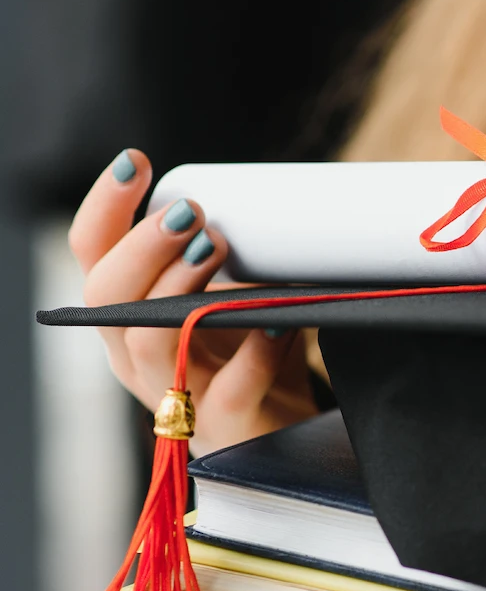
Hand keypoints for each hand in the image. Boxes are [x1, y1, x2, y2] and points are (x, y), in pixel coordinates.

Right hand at [69, 150, 318, 454]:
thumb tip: (247, 198)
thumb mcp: (229, 296)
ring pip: (151, 343)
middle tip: (191, 213)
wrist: (288, 428)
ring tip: (219, 249)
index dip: (105, 207)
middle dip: (144, 247)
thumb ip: (222, 258)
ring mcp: (178, 397)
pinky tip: (278, 325)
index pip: (93, 255)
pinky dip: (257, 353)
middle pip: (108, 297)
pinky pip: (231, 389)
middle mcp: (138, 356)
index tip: (136, 162)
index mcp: (129, 316)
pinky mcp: (226, 426)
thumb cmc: (252, 354)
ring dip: (181, 290)